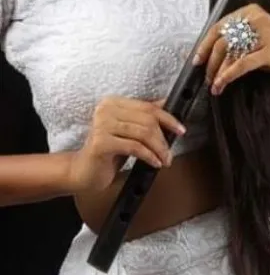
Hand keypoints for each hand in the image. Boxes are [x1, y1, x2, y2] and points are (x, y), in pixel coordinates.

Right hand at [68, 96, 185, 194]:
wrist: (83, 172)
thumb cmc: (107, 152)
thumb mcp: (128, 131)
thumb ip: (144, 117)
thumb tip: (167, 104)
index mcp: (112, 102)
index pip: (147, 107)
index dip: (168, 118)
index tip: (181, 130)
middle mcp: (105, 109)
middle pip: (147, 119)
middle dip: (163, 138)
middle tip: (169, 153)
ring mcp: (101, 124)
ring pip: (143, 133)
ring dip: (158, 149)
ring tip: (164, 160)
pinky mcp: (101, 142)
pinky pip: (134, 147)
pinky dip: (149, 156)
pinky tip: (154, 163)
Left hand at [193, 4, 269, 93]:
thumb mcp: (254, 45)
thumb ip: (235, 44)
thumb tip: (207, 54)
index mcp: (251, 12)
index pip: (219, 26)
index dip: (204, 44)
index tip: (197, 59)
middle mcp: (257, 18)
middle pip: (222, 39)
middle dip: (210, 61)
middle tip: (206, 76)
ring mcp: (265, 33)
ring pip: (229, 52)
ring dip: (218, 71)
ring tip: (215, 84)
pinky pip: (242, 64)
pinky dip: (228, 76)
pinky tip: (222, 85)